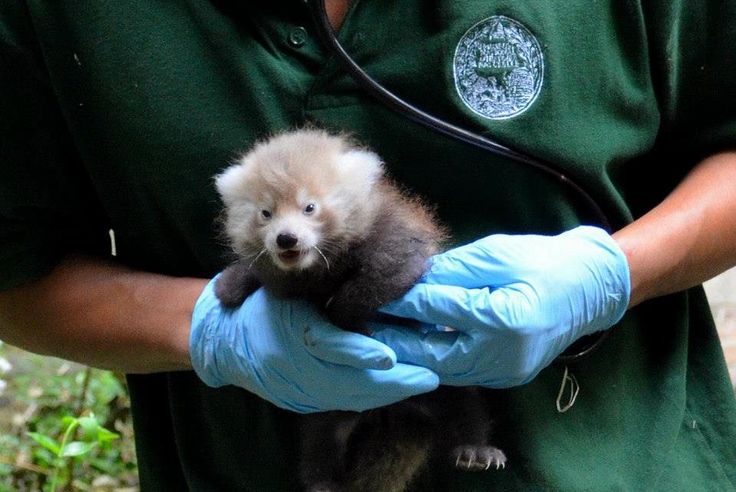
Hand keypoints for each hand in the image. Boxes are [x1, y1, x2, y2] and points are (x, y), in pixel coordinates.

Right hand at [189, 278, 438, 412]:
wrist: (220, 336)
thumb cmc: (259, 301)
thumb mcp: (285, 286)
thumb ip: (322, 290)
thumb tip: (369, 293)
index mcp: (288, 330)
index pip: (328, 346)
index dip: (361, 353)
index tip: (390, 356)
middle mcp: (291, 365)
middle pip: (345, 381)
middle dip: (390, 382)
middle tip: (428, 376)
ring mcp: (294, 388)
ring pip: (347, 397)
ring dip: (386, 393)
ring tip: (421, 382)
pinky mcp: (299, 401)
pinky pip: (340, 402)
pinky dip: (369, 396)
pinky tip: (394, 389)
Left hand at [373, 226, 630, 387]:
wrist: (593, 289)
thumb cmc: (546, 262)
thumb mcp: (497, 255)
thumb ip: (452, 271)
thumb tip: (410, 280)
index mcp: (504, 317)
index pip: (436, 309)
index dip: (398, 301)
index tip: (365, 294)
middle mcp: (501, 353)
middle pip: (429, 352)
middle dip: (390, 338)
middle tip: (354, 326)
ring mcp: (503, 371)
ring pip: (438, 367)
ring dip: (405, 353)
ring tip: (371, 336)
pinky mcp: (502, 376)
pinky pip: (455, 370)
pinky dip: (429, 357)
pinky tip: (406, 344)